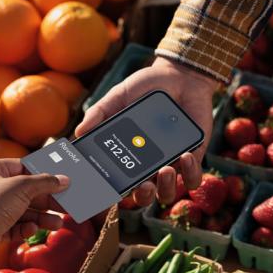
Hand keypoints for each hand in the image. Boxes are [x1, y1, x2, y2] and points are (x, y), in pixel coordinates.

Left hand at [0, 159, 67, 272]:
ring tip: (58, 223)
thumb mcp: (21, 188)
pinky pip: (15, 227)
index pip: (24, 167)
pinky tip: (32, 231)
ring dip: (41, 217)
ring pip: (23, 211)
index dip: (44, 174)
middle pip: (27, 191)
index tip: (63, 180)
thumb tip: (64, 180)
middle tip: (67, 205)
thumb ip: (45, 183)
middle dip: (47, 200)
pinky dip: (26, 229)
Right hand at [76, 56, 218, 207]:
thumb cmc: (146, 88)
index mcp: (127, 155)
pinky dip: (191, 172)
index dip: (111, 191)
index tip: (108, 188)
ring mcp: (171, 164)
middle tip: (143, 185)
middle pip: (142, 196)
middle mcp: (147, 165)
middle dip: (142, 196)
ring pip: (167, 193)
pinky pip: (193, 177)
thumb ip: (100, 112)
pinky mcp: (193, 158)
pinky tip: (185, 156)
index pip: (117, 181)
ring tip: (165, 170)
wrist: (180, 76)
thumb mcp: (118, 96)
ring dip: (166, 187)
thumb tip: (79, 132)